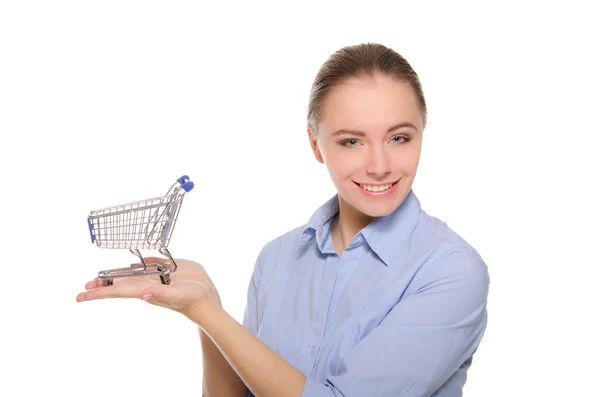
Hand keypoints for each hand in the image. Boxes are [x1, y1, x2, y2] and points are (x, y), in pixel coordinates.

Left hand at [76, 257, 220, 316]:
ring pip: (130, 274)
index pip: (116, 291)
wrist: (207, 297)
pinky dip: (136, 264)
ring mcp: (155, 277)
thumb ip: (159, 294)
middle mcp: (146, 284)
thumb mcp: (175, 295)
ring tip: (100, 278)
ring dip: (115, 276)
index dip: (98, 292)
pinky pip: (148, 265)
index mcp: (144, 290)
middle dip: (102, 284)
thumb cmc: (191, 299)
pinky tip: (128, 266)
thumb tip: (143, 295)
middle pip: (119, 283)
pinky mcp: (166, 269)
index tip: (81, 296)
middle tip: (85, 285)